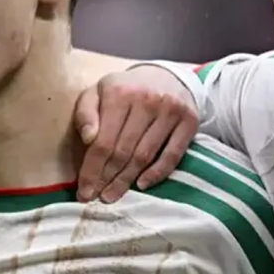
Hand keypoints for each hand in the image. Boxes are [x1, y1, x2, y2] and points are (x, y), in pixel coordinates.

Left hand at [74, 65, 198, 202]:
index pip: (102, 141)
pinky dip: (157, 173)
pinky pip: (172, 155)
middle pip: (123, 151)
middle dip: (107, 179)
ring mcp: (170, 111)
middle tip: (97, 198)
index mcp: (119, 93)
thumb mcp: (97, 92)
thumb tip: (87, 139)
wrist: (165, 75)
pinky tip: (142, 184)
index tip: (83, 191)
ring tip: (113, 195)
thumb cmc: (124, 90)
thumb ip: (86, 113)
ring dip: (127, 180)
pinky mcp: (189, 120)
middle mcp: (146, 100)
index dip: (91, 170)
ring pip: (145, 156)